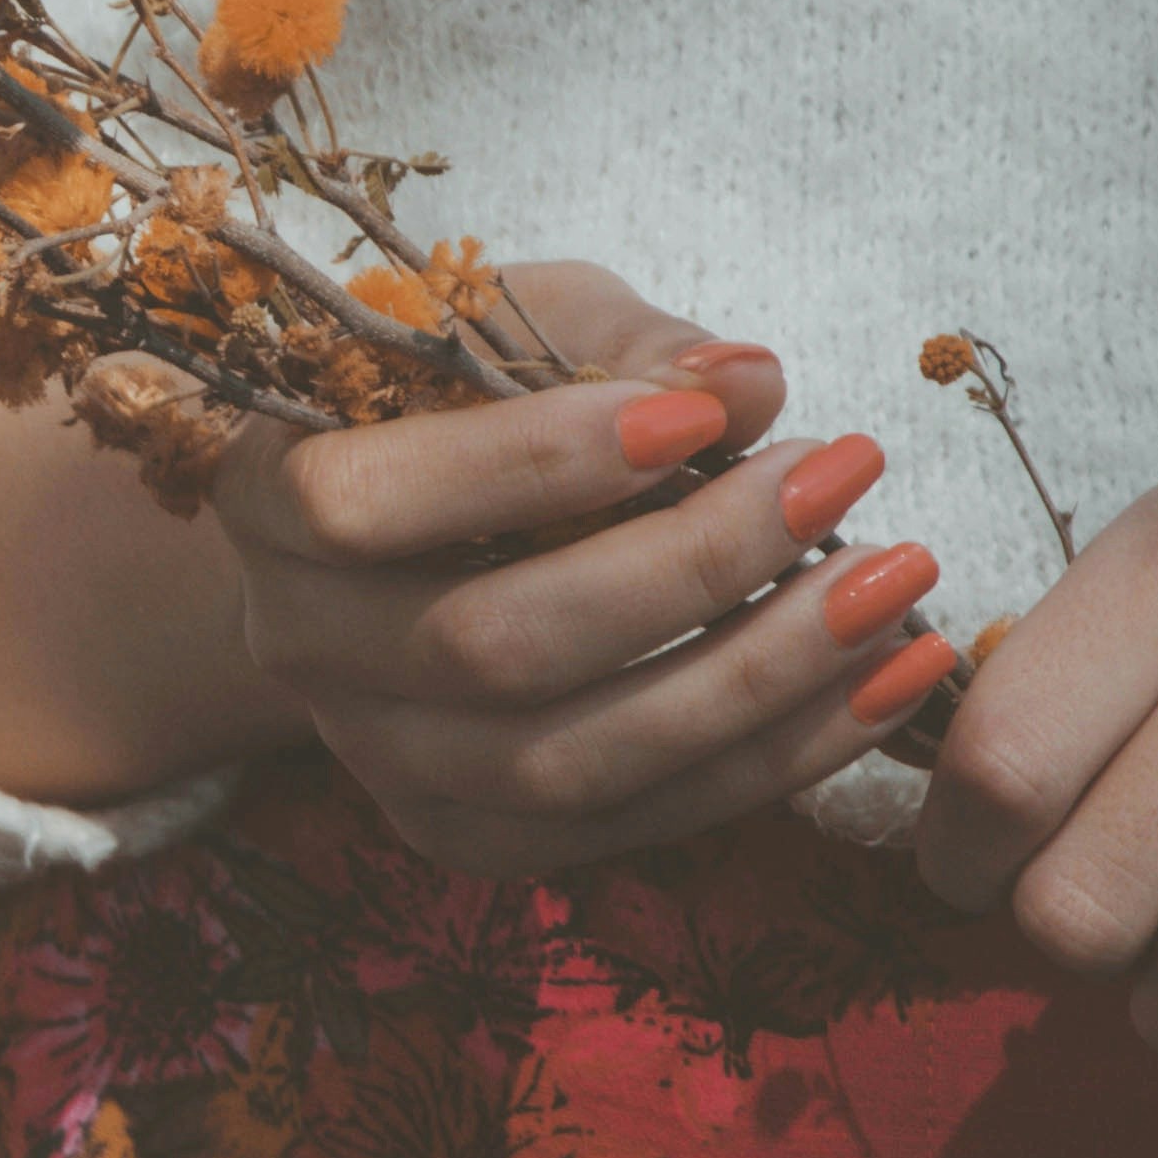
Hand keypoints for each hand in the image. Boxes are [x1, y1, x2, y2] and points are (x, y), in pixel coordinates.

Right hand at [214, 263, 952, 876]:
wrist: (389, 542)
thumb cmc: (455, 398)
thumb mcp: (513, 321)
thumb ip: (616, 341)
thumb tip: (747, 383)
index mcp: (265, 497)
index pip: (362, 503)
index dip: (532, 464)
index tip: (706, 412)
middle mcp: (299, 648)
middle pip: (490, 646)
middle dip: (694, 567)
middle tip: (843, 473)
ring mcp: (379, 761)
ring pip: (568, 762)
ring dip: (756, 679)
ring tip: (892, 585)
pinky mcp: (466, 836)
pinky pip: (626, 829)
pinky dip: (773, 763)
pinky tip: (885, 681)